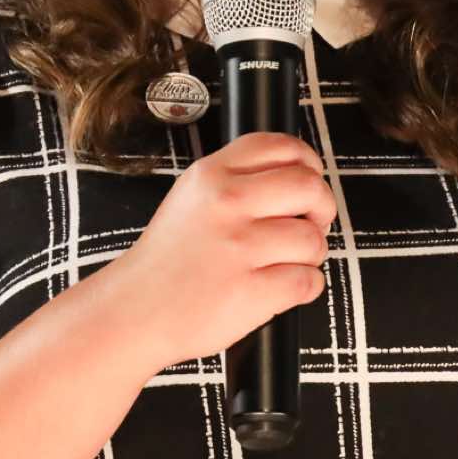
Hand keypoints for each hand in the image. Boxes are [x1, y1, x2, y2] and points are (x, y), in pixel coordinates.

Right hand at [106, 131, 336, 370]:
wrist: (135, 311)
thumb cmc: (168, 261)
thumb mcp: (191, 198)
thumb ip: (236, 179)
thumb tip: (296, 174)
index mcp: (213, 175)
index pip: (283, 146)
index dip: (308, 163)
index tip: (310, 178)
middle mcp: (227, 204)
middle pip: (310, 187)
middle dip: (322, 208)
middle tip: (312, 223)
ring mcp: (239, 248)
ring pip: (313, 240)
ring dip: (310, 256)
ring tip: (283, 262)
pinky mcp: (251, 291)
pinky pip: (309, 281)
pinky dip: (305, 288)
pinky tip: (280, 287)